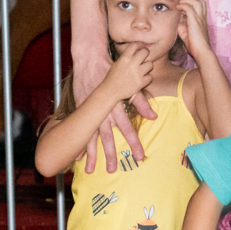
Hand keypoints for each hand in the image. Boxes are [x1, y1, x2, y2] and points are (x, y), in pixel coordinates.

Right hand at [72, 38, 130, 172]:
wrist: (90, 59)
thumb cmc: (113, 70)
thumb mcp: (129, 84)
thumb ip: (141, 101)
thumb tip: (154, 116)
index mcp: (116, 105)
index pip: (127, 127)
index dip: (133, 141)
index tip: (139, 156)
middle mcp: (102, 110)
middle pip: (107, 137)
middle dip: (110, 154)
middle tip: (113, 170)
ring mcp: (88, 110)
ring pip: (90, 136)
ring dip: (91, 154)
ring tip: (91, 171)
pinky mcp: (79, 109)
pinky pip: (78, 129)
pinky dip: (77, 143)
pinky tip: (76, 157)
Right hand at [100, 41, 156, 104]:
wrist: (110, 91)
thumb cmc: (113, 77)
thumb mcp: (117, 63)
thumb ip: (127, 56)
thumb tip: (137, 49)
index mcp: (124, 58)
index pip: (135, 45)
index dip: (140, 45)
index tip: (141, 47)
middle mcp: (131, 64)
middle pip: (145, 52)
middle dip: (146, 54)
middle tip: (144, 58)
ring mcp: (137, 74)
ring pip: (150, 64)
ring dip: (147, 67)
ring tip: (143, 70)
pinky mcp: (140, 83)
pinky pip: (150, 77)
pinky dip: (147, 78)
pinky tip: (142, 79)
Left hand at [176, 0, 213, 56]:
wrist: (201, 51)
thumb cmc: (195, 46)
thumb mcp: (186, 34)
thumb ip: (182, 26)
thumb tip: (176, 21)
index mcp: (202, 20)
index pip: (200, 6)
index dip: (191, 4)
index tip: (182, 8)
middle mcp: (203, 18)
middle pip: (201, 1)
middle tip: (182, 3)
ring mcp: (200, 19)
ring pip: (197, 2)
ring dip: (187, 0)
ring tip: (180, 4)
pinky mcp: (195, 21)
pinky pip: (189, 8)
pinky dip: (183, 5)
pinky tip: (178, 8)